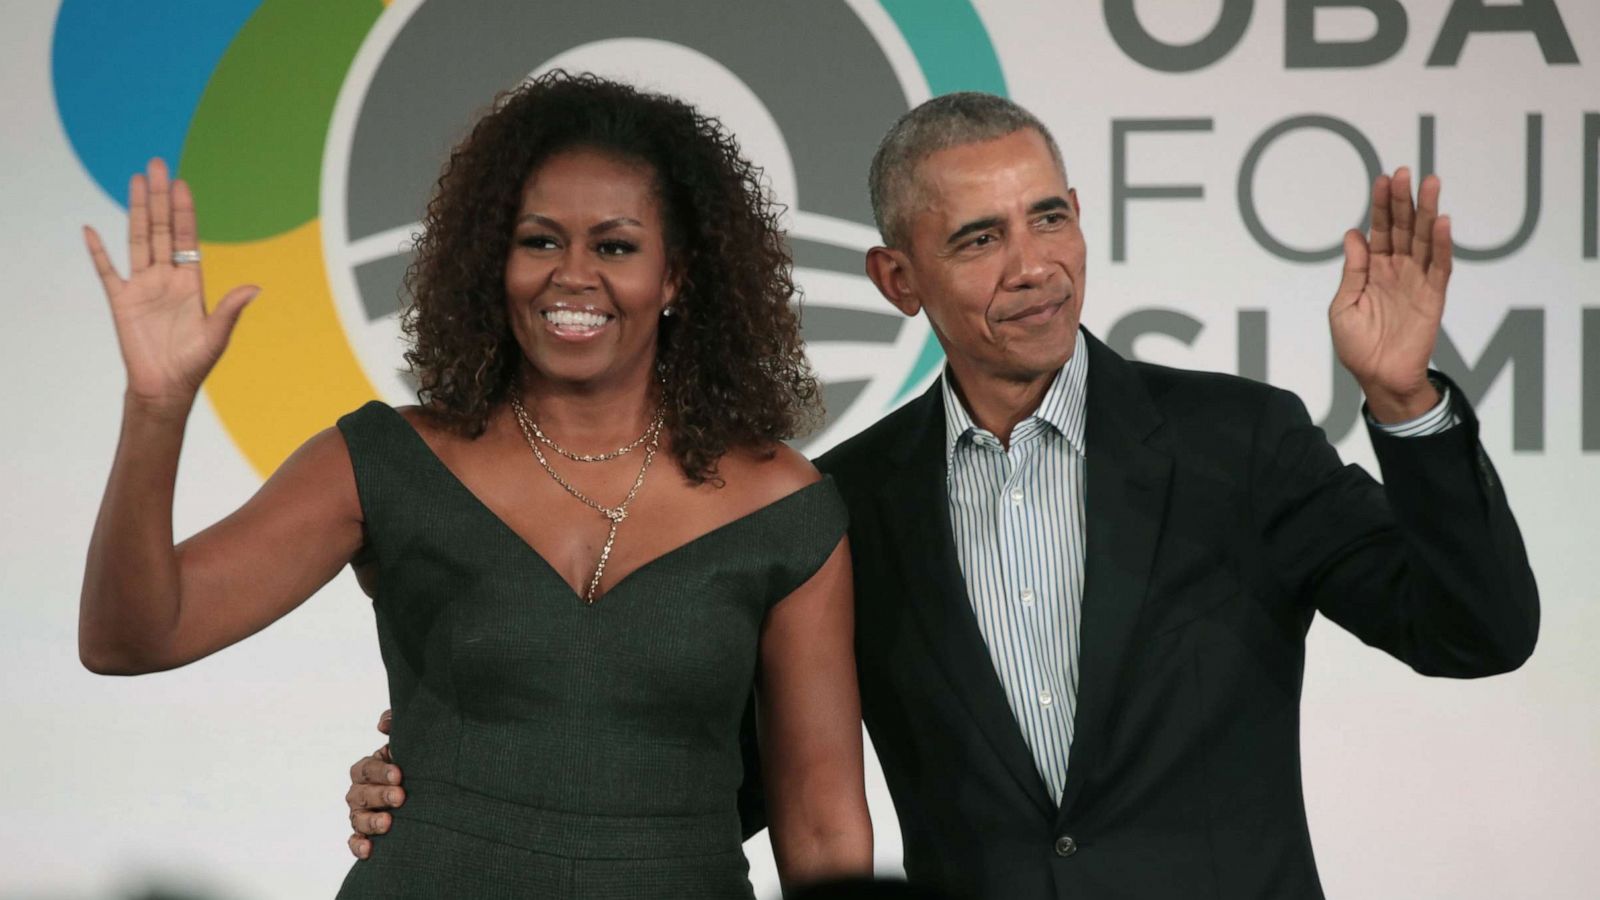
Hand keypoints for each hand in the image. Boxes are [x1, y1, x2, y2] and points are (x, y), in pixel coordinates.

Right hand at [83, 158, 258, 416]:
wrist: (165, 387)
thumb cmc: (194, 363)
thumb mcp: (216, 335)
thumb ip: (231, 309)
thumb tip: (255, 288)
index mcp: (190, 282)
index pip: (186, 238)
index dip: (184, 211)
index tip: (181, 184)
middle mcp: (166, 277)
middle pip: (161, 229)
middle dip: (160, 198)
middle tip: (156, 165)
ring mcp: (142, 286)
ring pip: (138, 239)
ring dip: (136, 211)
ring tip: (136, 181)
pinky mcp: (120, 301)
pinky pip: (106, 270)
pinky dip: (98, 251)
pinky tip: (91, 229)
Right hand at [346, 709, 403, 859]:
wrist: (431, 792)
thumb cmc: (416, 764)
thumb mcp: (410, 743)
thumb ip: (396, 726)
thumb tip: (383, 725)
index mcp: (369, 769)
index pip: (366, 768)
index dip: (380, 771)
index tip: (399, 774)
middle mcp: (361, 792)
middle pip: (360, 794)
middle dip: (379, 795)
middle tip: (400, 797)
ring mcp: (362, 814)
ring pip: (356, 819)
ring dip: (370, 821)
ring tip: (388, 823)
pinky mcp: (366, 835)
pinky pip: (355, 841)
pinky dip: (358, 846)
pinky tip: (369, 850)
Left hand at [1329, 167, 1451, 422]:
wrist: (1378, 378)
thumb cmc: (1357, 346)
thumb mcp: (1343, 306)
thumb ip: (1352, 271)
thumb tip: (1353, 234)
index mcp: (1373, 270)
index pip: (1379, 230)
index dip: (1381, 206)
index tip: (1382, 179)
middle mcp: (1397, 269)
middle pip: (1403, 228)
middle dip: (1403, 200)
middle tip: (1404, 173)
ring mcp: (1416, 281)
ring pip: (1425, 240)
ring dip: (1428, 212)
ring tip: (1430, 184)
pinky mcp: (1433, 296)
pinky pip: (1440, 267)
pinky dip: (1443, 244)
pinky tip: (1443, 222)